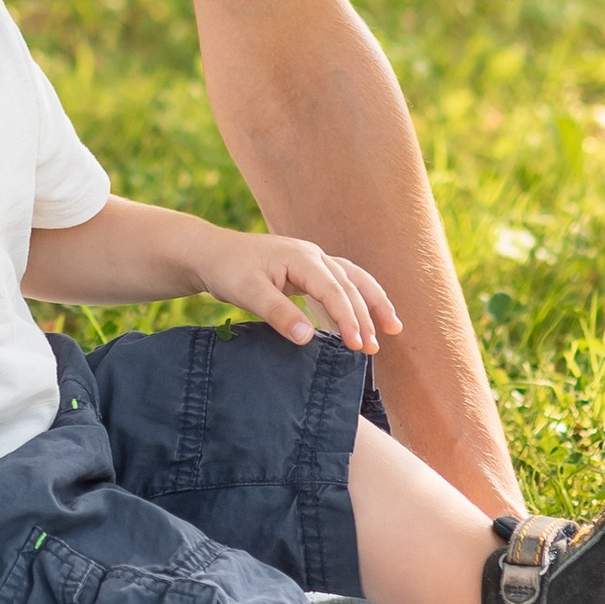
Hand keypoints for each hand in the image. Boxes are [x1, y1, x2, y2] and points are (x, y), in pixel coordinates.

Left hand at [190, 224, 401, 355]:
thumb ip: (278, 313)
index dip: (348, 318)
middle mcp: (312, 255)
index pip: (334, 289)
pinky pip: (340, 282)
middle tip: (373, 349)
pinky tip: (367, 316)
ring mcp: (311, 260)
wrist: (211, 253)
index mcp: (301, 257)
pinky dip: (357, 297)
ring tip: (393, 328)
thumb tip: (308, 337)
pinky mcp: (307, 270)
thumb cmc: (228, 270)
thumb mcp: (248, 293)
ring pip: (352, 279)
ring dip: (372, 302)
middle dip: (365, 316)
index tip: (357, 346)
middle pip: (349, 285)